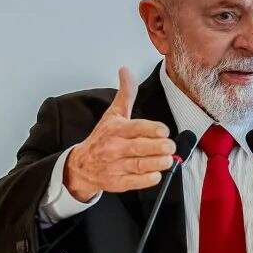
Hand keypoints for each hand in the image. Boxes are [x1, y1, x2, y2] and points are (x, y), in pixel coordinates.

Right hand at [63, 66, 175, 200]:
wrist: (82, 165)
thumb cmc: (102, 138)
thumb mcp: (113, 114)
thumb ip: (125, 94)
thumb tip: (126, 70)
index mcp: (115, 129)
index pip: (135, 128)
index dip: (151, 129)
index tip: (164, 131)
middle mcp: (114, 147)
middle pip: (138, 147)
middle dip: (157, 147)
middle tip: (170, 146)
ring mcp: (114, 166)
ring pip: (137, 165)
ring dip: (155, 163)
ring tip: (168, 160)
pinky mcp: (116, 182)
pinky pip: (132, 182)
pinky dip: (145, 180)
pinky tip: (157, 175)